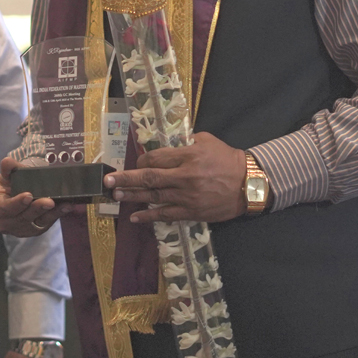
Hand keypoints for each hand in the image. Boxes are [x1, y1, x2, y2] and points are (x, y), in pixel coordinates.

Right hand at [0, 158, 74, 235]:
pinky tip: (66, 207)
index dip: (16, 203)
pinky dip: (56, 216)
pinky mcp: (33, 231)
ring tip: (64, 205)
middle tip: (50, 201)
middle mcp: (4, 222)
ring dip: (51, 214)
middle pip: (21, 217)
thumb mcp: (6, 176)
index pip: (4, 208)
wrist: (12, 196)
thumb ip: (8, 169)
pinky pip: (45, 224)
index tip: (28, 195)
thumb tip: (7, 162)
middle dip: (37, 209)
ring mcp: (18, 229)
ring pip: (35, 222)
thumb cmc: (7, 185)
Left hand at [103, 131, 247, 222]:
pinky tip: (135, 217)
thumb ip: (186, 142)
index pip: (156, 158)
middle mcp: (184, 176)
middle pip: (149, 177)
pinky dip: (149, 216)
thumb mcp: (207, 141)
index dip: (142, 160)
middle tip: (107, 181)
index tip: (136, 162)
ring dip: (133, 197)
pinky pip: (166, 215)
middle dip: (126, 179)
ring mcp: (187, 196)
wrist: (250, 184)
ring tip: (116, 196)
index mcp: (188, 156)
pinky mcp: (192, 212)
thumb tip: (167, 146)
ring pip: (154, 197)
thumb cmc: (228, 159)